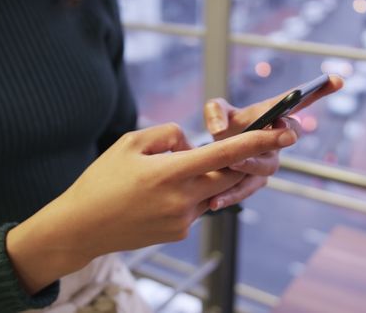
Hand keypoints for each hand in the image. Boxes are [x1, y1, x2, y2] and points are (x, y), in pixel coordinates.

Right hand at [6, 122, 297, 293]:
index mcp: (170, 172)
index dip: (258, 141)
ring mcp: (183, 220)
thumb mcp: (130, 143)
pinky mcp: (179, 233)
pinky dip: (191, 194)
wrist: (83, 227)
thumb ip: (169, 135)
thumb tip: (193, 142)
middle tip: (240, 146)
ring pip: (213, 191)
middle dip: (239, 160)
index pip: (225, 154)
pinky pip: (198, 207)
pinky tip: (160, 195)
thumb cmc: (102, 180)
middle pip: (229, 175)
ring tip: (168, 175)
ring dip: (207, 177)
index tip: (283, 132)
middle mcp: (182, 199)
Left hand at [203, 75, 342, 209]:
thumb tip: (219, 129)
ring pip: (268, 166)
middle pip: (289, 136)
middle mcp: (276, 139)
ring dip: (251, 165)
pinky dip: (231, 195)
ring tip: (231, 165)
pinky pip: (246, 190)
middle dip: (283, 134)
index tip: (337, 80)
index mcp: (272, 115)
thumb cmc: (222, 126)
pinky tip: (215, 202)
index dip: (320, 90)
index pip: (300, 101)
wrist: (211, 154)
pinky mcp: (253, 183)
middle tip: (274, 129)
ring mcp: (268, 162)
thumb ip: (215, 111)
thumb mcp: (216, 111)